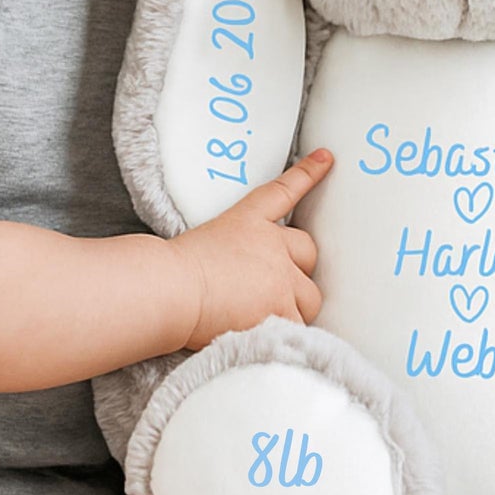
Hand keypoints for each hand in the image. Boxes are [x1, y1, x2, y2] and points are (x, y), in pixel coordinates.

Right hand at [171, 149, 333, 350]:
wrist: (169, 289)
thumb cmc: (173, 272)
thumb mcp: (203, 243)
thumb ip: (234, 252)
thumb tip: (240, 276)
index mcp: (249, 220)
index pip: (284, 192)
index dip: (308, 174)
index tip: (325, 158)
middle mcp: (272, 245)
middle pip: (308, 253)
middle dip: (296, 270)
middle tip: (270, 289)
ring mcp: (281, 278)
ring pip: (309, 296)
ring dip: (293, 306)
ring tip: (262, 317)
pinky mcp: (281, 309)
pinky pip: (298, 325)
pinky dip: (284, 333)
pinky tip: (264, 337)